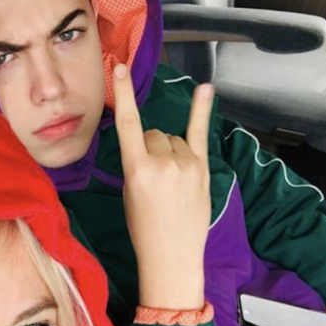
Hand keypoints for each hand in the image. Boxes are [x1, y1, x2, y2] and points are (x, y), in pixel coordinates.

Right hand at [113, 63, 212, 308]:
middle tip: (152, 179)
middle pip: (153, 134)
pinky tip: (206, 89)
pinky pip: (200, 133)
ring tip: (170, 182)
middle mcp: (164, 162)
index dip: (124, 95)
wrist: (172, 257)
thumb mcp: (129, 194)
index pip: (129, 124)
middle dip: (150, 148)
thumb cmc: (144, 229)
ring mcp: (186, 164)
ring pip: (172, 139)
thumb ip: (137, 164)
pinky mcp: (202, 168)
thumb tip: (149, 144)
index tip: (119, 69)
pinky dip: (201, 110)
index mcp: (137, 170)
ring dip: (169, 151)